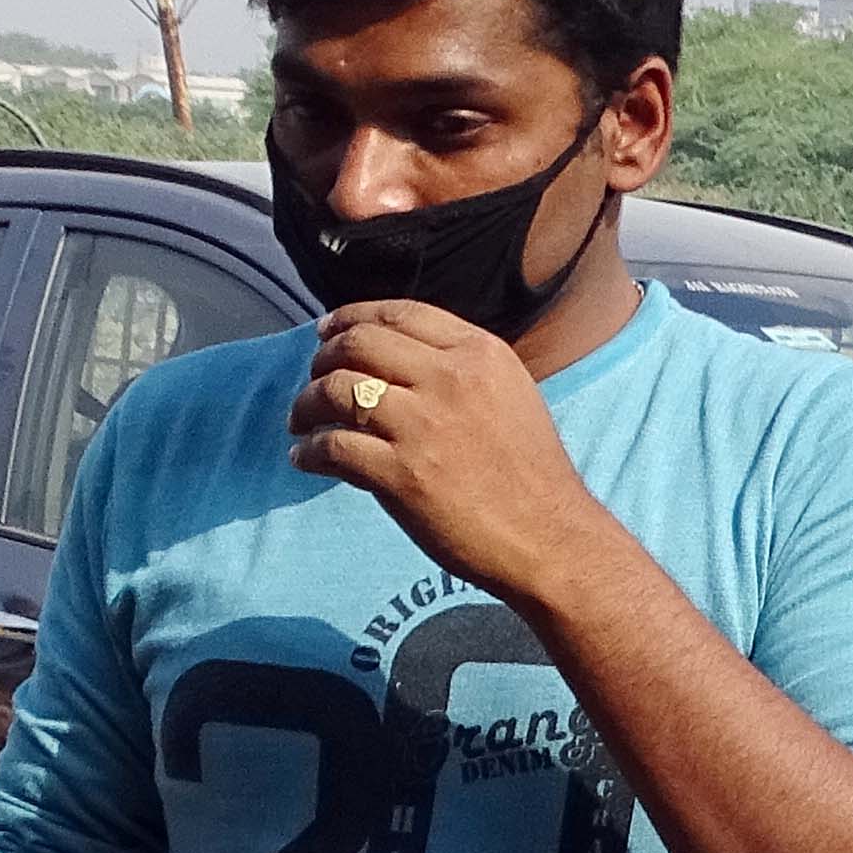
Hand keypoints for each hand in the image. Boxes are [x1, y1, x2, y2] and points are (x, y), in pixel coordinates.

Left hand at [288, 300, 619, 601]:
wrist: (551, 539)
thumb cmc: (532, 476)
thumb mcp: (510, 395)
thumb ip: (461, 370)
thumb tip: (396, 363)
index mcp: (479, 353)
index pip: (398, 313)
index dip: (351, 317)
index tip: (328, 332)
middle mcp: (450, 378)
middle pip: (358, 344)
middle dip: (322, 359)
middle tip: (312, 381)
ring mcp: (423, 426)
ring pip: (336, 391)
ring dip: (307, 405)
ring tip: (301, 423)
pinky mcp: (402, 474)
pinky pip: (333, 447)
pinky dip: (310, 452)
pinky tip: (305, 459)